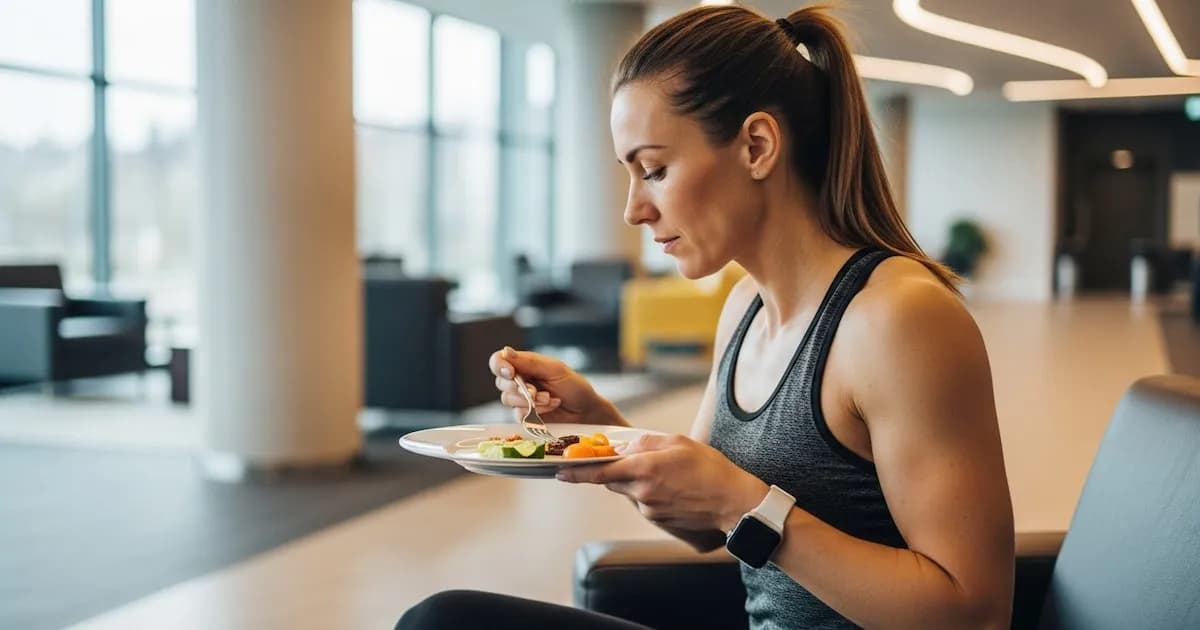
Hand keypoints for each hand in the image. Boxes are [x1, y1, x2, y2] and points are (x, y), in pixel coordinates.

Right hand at [488, 346, 624, 424]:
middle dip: (519, 388)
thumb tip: (506, 352)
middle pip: (500, 382)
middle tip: (536, 391)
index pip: (498, 361)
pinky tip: (551, 406)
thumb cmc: (574, 386)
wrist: (587, 411)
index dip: (500, 366)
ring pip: (508, 400)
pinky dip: (535, 411)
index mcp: (524, 365)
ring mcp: (521, 399)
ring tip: (550, 398)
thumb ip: (530, 362)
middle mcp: (519, 380)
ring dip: (531, 400)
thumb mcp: (554, 369)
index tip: (511, 373)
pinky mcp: (525, 416)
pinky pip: (518, 414)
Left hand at [556, 433, 768, 531]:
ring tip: (665, 473)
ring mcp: (649, 509)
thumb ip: (645, 442)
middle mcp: (642, 492)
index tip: (560, 471)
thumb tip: (623, 447)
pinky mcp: (657, 520)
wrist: (732, 502)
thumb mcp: (677, 442)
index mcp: (644, 469)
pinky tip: (671, 486)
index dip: (577, 472)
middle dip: (612, 469)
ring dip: (635, 480)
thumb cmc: (710, 468)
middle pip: (611, 480)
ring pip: (628, 491)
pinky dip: (648, 492)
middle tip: (627, 460)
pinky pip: (643, 502)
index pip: (600, 471)